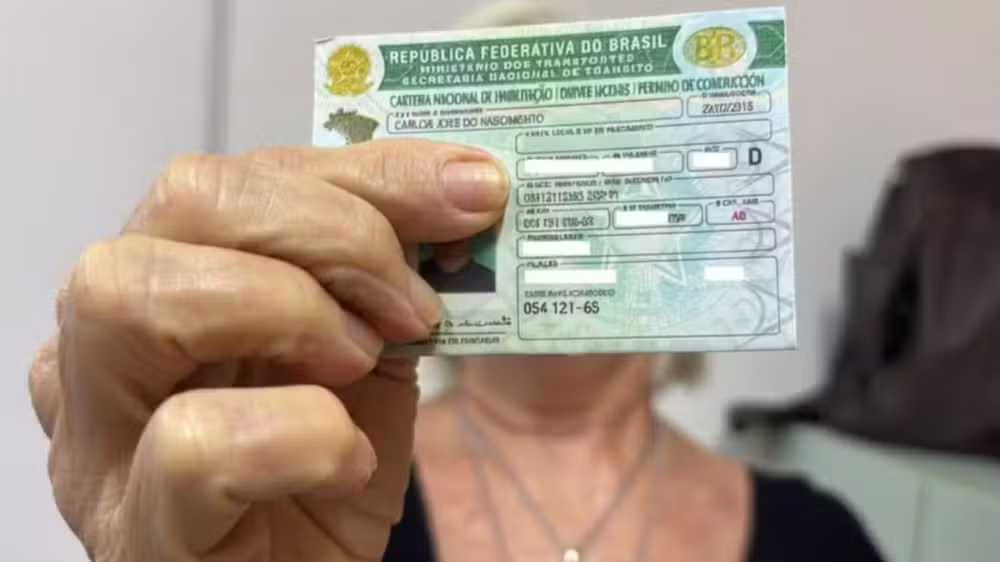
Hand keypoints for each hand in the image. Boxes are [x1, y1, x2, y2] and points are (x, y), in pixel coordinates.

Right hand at [28, 140, 508, 560]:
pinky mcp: (133, 532)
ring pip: (130, 294)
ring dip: (288, 309)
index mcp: (172, 280)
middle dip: (331, 230)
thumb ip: (388, 277)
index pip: (243, 173)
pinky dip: (300, 436)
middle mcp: (109, 344)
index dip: (366, 170)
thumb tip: (464, 195)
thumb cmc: (324, 479)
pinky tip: (343, 460)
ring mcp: (99, 438)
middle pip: (181, 199)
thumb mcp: (369, 354)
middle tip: (413, 301)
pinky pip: (191, 444)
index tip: (469, 191)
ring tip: (362, 365)